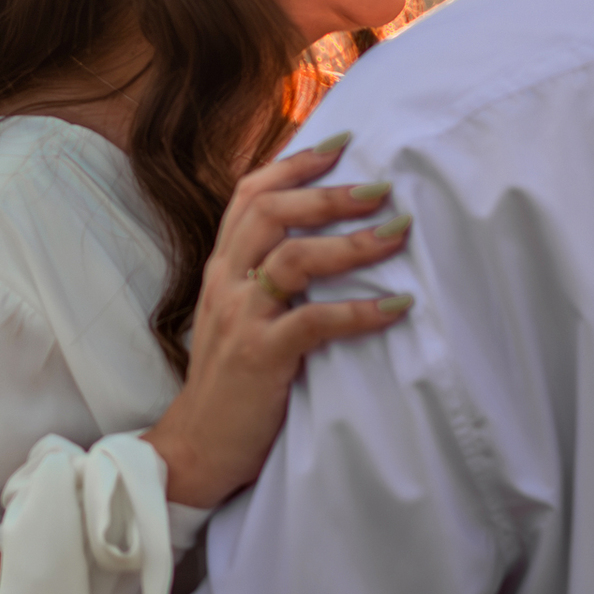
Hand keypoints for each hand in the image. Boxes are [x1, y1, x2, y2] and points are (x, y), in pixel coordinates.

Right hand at [145, 136, 411, 506]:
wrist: (195, 449)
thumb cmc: (230, 384)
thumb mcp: (239, 318)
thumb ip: (266, 280)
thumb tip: (324, 247)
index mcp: (222, 268)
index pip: (251, 195)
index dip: (295, 164)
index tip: (342, 143)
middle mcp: (225, 283)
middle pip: (273, 211)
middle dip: (330, 193)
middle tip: (382, 186)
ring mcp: (240, 318)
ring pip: (294, 258)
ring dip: (352, 243)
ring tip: (398, 233)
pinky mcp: (261, 356)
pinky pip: (315, 321)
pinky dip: (361, 311)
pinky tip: (397, 306)